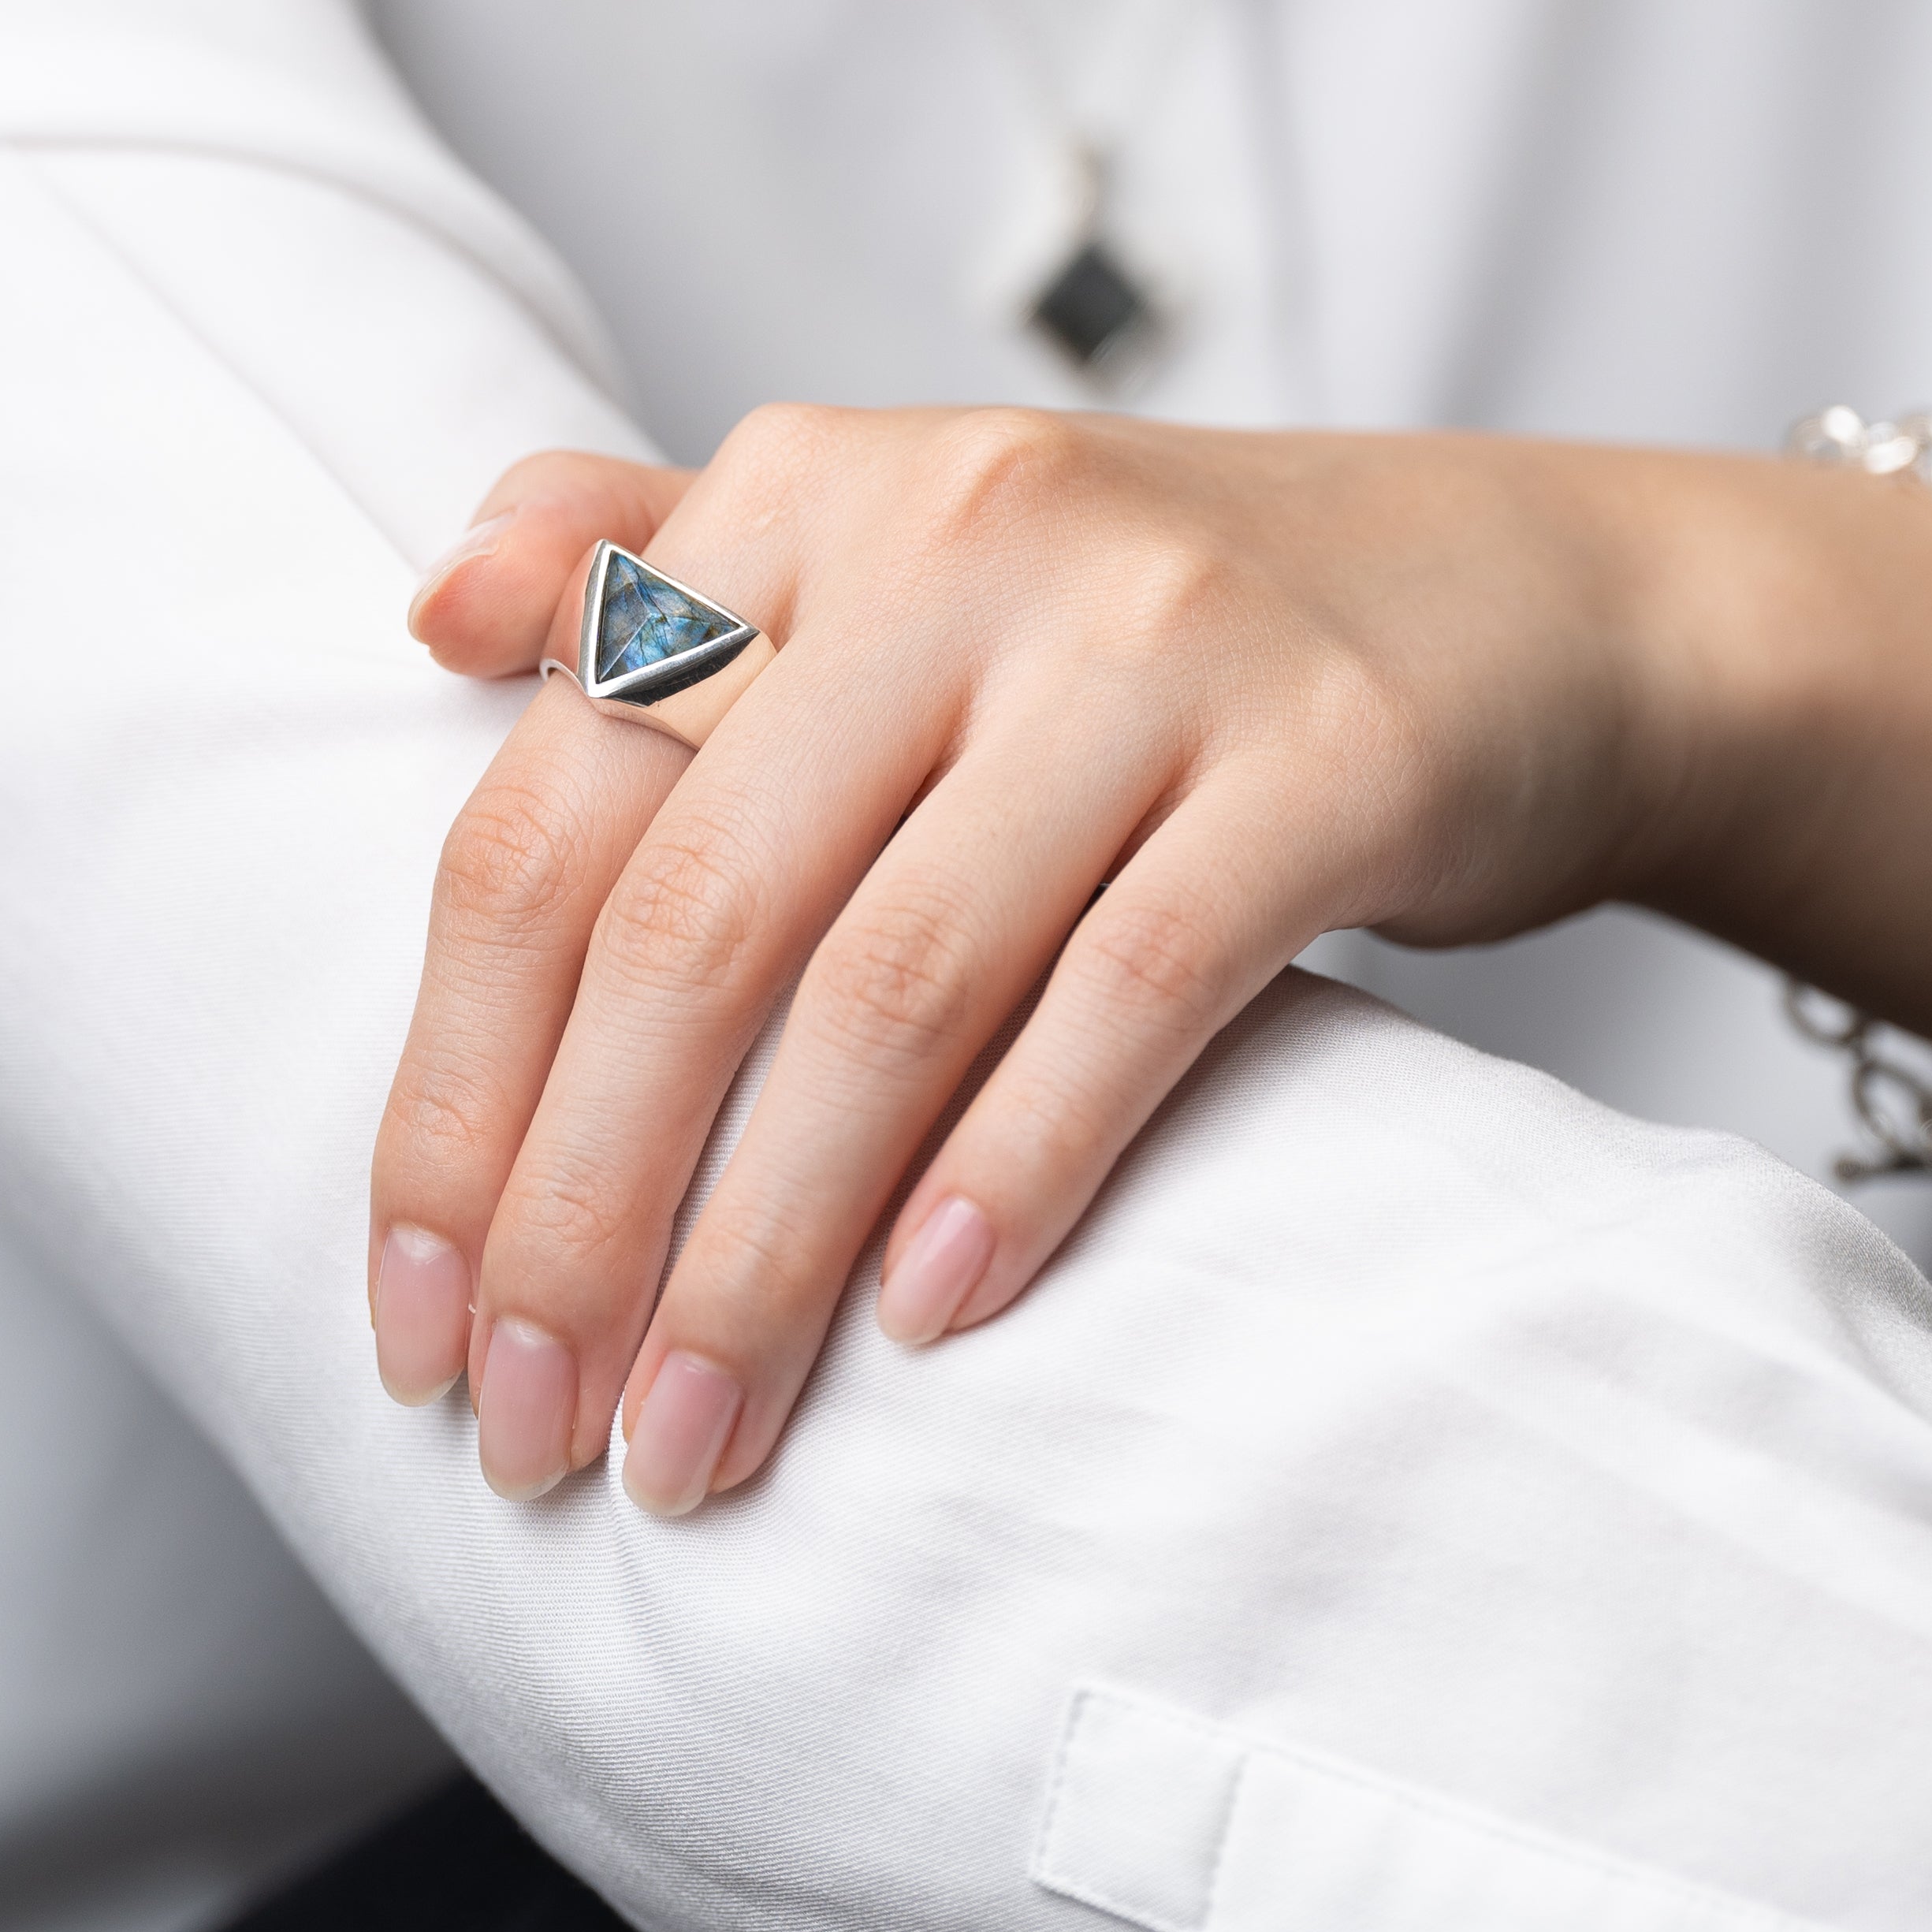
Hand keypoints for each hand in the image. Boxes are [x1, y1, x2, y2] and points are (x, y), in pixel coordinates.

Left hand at [365, 409, 1703, 1512]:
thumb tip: (429, 619)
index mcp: (809, 492)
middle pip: (697, 922)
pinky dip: (1014, 1170)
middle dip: (583, 1214)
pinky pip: (1131, 990)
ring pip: (894, 985)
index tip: (411, 1314)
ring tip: (701, 1440)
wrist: (1520, 604)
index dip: (457, 1087)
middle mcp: (964, 533)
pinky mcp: (1330, 753)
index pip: (550, 814)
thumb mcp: (901, 561)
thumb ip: (657, 570)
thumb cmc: (1153, 636)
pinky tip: (927, 1319)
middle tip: (533, 1430)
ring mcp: (1155, 639)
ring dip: (767, 1251)